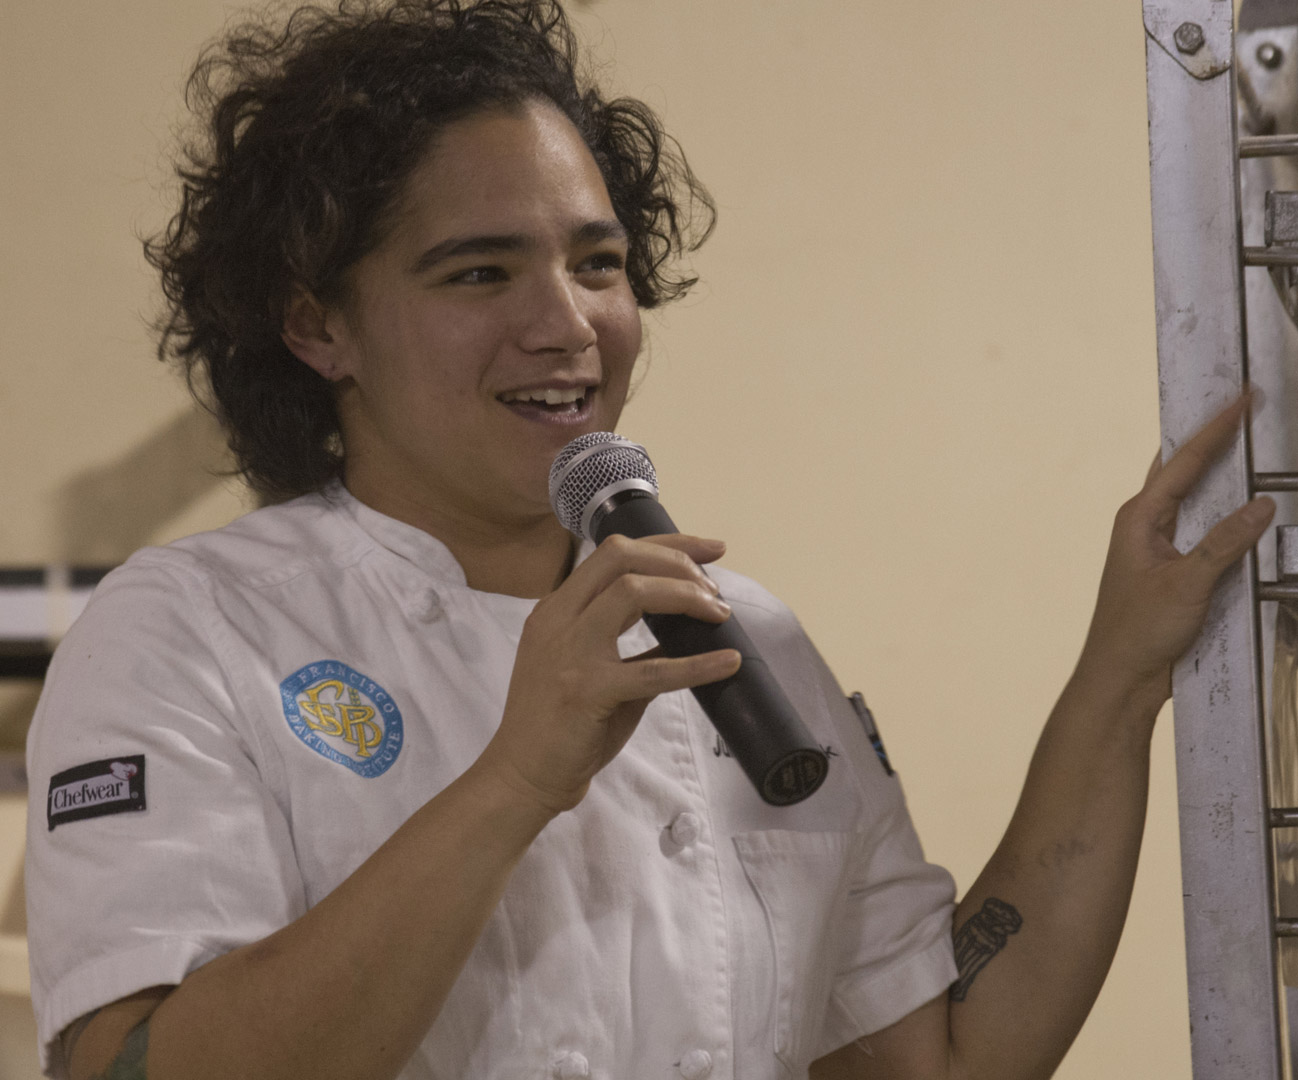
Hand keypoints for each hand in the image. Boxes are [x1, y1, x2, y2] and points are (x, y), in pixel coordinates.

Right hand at [478, 533, 741, 813]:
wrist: (521, 774)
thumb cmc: (558, 725)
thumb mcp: (588, 667)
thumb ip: (627, 644)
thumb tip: (684, 627)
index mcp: (556, 609)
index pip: (612, 552)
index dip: (667, 544)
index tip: (709, 549)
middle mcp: (558, 619)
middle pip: (621, 558)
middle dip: (677, 560)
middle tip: (713, 587)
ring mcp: (570, 652)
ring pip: (633, 592)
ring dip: (686, 596)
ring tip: (718, 614)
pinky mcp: (587, 691)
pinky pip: (653, 670)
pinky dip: (699, 664)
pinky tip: (729, 662)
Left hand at [1077, 392, 1274, 702]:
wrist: (1122, 677)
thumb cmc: (1139, 631)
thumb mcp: (1187, 584)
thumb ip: (1225, 544)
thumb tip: (1263, 504)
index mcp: (1139, 517)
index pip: (1184, 461)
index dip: (1216, 427)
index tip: (1243, 396)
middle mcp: (1147, 524)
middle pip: (1186, 470)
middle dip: (1215, 437)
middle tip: (1244, 404)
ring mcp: (1161, 545)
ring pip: (1197, 498)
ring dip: (1223, 473)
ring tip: (1252, 441)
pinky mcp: (1175, 567)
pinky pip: (1207, 529)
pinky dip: (1228, 513)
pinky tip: (1251, 506)